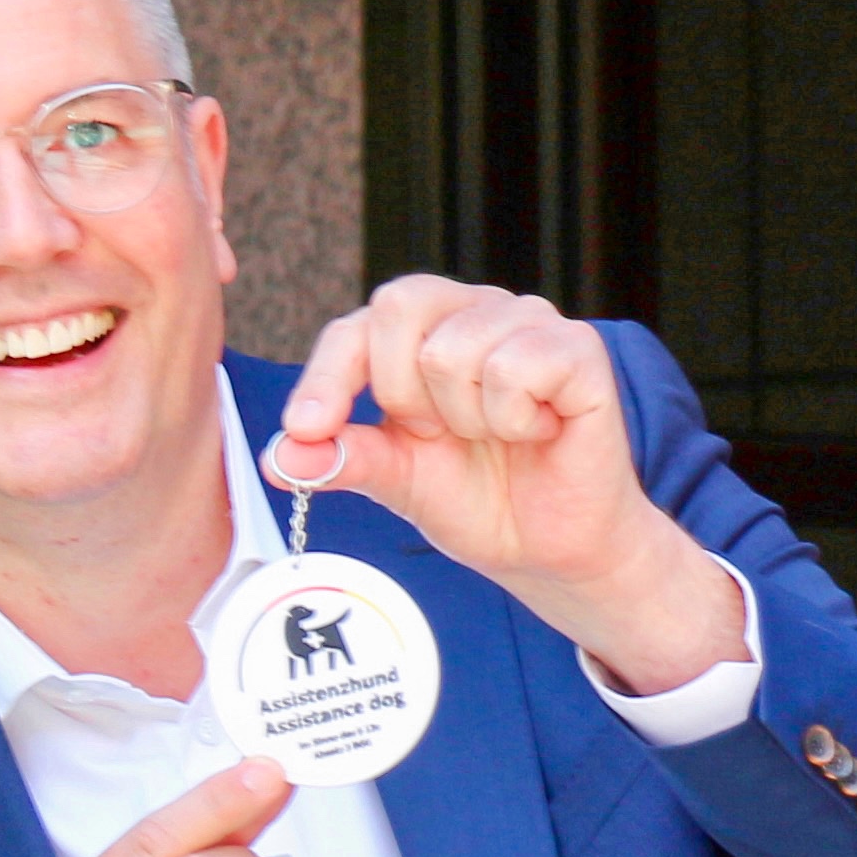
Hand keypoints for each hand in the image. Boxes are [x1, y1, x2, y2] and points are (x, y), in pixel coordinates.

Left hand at [268, 278, 750, 697]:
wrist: (550, 551)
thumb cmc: (479, 502)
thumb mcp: (397, 481)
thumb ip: (343, 458)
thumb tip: (278, 456)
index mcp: (423, 334)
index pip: (358, 325)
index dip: (327, 375)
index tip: (308, 428)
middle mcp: (473, 312)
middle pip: (399, 305)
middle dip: (403, 393)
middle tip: (439, 436)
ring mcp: (528, 323)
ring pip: (454, 349)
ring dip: (467, 420)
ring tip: (497, 439)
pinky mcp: (578, 348)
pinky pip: (515, 367)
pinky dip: (513, 419)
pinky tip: (536, 432)